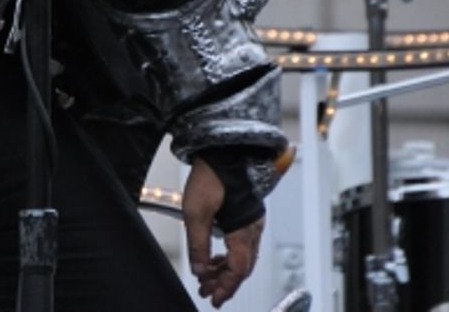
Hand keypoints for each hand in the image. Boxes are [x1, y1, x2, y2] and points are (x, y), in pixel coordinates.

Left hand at [182, 156, 264, 307]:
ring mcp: (252, 222)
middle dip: (224, 282)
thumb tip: (199, 270)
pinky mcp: (246, 215)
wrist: (222, 152)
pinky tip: (216, 256)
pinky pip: (241, 244)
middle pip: (242, 266)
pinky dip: (229, 255)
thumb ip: (198, 245)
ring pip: (242, 256)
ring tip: (208, 276)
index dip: (226, 287)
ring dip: (225, 269)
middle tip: (207, 291)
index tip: (214, 299)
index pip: (238, 270)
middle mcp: (253, 229)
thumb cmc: (212, 176)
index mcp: (244, 232)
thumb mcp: (196, 213)